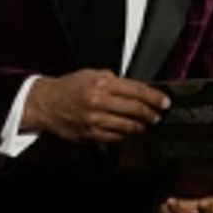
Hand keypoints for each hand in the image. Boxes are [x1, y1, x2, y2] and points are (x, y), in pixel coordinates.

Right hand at [22, 69, 169, 142]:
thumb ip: (113, 80)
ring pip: (128, 127)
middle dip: (151, 114)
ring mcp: (95, 120)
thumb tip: (135, 89)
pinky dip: (126, 135)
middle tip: (157, 115)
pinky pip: (116, 138)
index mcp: (101, 84)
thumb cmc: (69, 88)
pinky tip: (129, 131)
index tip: (164, 102)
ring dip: (140, 126)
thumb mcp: (91, 74)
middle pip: (136, 110)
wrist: (47, 104)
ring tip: (145, 124)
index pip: (137, 90)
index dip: (155, 97)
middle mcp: (99, 102)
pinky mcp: (91, 135)